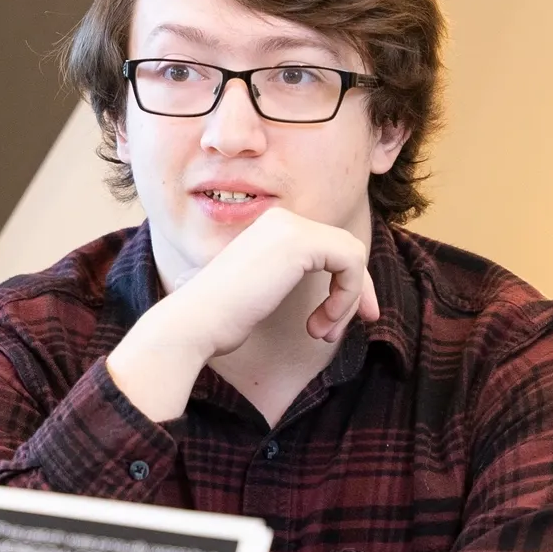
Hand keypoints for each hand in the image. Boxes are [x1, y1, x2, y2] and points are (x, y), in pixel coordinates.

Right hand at [106, 208, 376, 420]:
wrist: (197, 322)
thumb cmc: (222, 318)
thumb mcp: (264, 290)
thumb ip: (292, 278)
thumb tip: (339, 288)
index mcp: (271, 227)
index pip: (328, 248)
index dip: (347, 283)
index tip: (341, 319)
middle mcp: (282, 219)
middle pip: (346, 248)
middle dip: (355, 290)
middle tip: (353, 325)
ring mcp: (290, 227)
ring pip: (353, 256)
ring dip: (348, 300)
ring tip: (323, 331)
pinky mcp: (300, 243)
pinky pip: (352, 263)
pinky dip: (347, 296)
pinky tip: (324, 321)